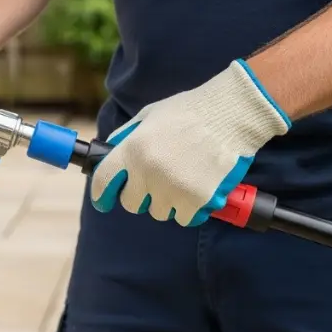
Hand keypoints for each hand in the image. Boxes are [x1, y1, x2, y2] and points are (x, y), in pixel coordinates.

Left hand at [90, 59, 291, 225]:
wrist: (231, 114)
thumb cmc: (189, 112)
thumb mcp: (148, 115)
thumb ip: (126, 137)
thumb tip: (109, 155)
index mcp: (132, 150)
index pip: (103, 183)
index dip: (100, 194)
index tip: (103, 201)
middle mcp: (148, 172)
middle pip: (131, 203)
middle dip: (141, 196)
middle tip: (156, 183)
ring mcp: (172, 188)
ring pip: (160, 212)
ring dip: (168, 201)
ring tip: (183, 179)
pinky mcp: (197, 200)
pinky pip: (185, 218)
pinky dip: (191, 209)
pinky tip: (197, 189)